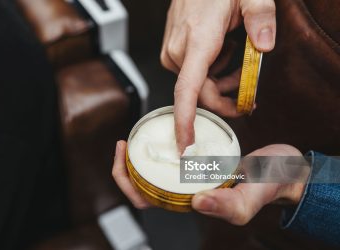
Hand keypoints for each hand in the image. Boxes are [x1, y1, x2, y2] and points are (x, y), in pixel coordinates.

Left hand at [112, 142, 307, 224]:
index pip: (146, 199)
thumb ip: (228, 205)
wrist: (283, 168)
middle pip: (144, 184)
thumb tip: (196, 204)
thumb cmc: (268, 186)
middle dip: (127, 166)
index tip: (123, 154)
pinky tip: (162, 128)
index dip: (127, 181)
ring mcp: (191, 174)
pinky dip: (162, 142)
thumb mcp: (250, 197)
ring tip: (136, 135)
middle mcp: (186, 189)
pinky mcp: (199, 159)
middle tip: (124, 142)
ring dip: (141, 154)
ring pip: (156, 168)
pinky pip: (173, 153)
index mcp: (190, 202)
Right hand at [161, 0, 275, 152]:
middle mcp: (179, 52)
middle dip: (225, 99)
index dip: (185, 122)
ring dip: (220, 82)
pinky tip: (222, 52)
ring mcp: (172, 51)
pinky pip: (192, 73)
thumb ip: (260, 17)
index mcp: (197, 42)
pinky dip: (210, 71)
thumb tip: (263, 46)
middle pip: (201, 94)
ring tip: (237, 61)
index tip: (185, 145)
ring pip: (198, 84)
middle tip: (249, 96)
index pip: (187, 90)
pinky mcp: (172, 51)